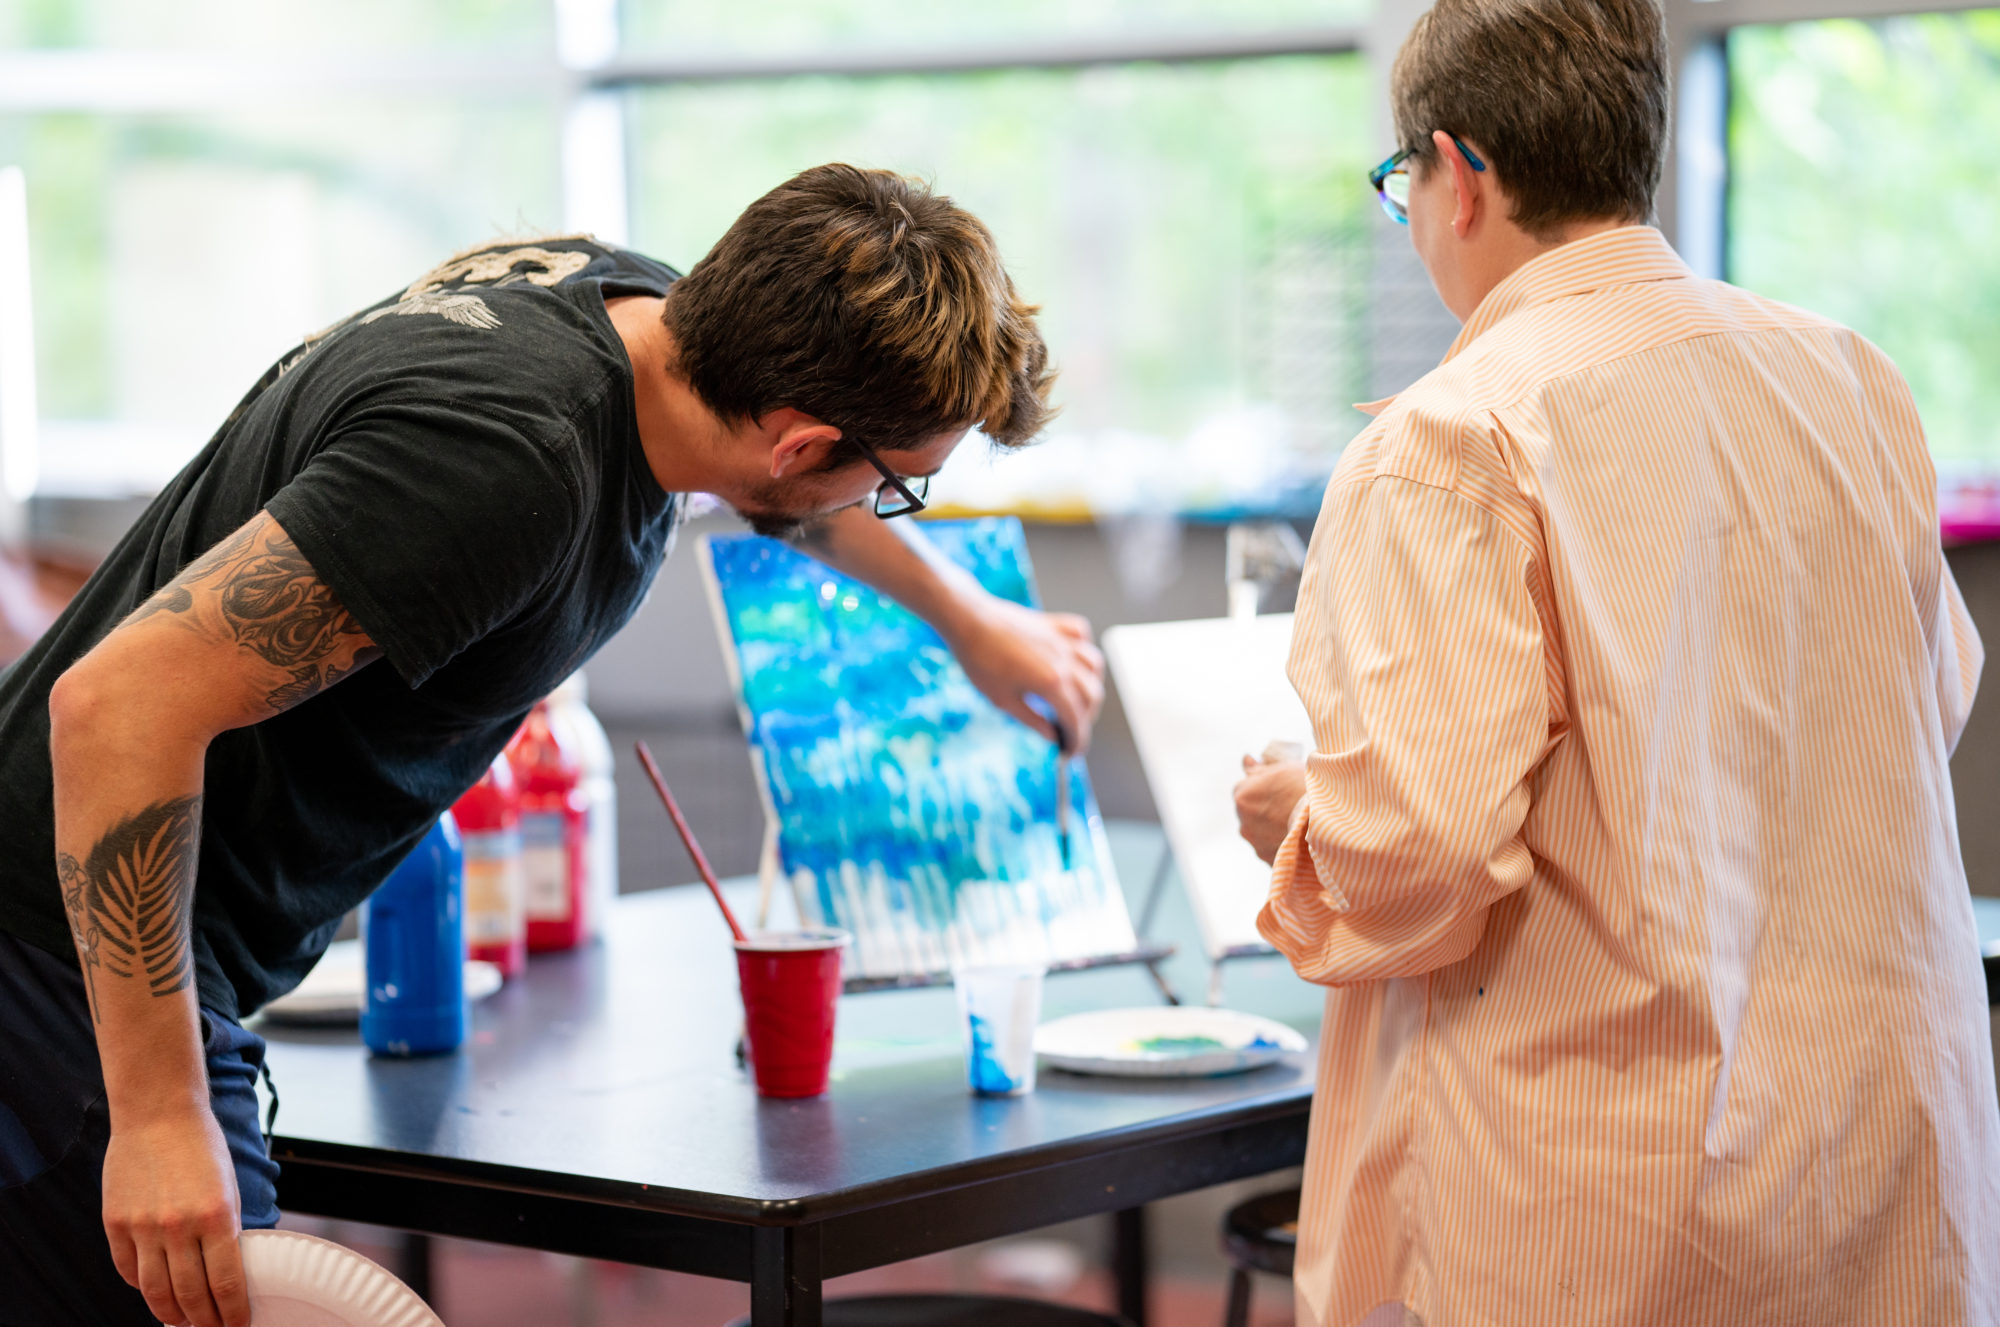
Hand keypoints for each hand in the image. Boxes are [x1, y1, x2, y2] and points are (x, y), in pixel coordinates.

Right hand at [103, 1110, 249, 1326]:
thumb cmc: (202, 1148)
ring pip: (155, 1291)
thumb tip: (227, 1275)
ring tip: (184, 1322)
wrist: (158, 1114)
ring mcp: (142, 1227)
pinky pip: (128, 1270)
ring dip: (172, 1314)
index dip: (233, 1314)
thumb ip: (226, 1231)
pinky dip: (142, 1288)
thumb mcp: (229, 1188)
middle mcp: (178, 1226)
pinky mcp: (115, 1223)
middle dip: (205, 1322)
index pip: (227, 1284)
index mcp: (217, 1216)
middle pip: (191, 1296)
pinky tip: (155, 1293)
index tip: (238, 1326)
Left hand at [943, 594, 1104, 752]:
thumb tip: (1052, 737)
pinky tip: (1073, 661)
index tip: (1071, 753)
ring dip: (1090, 686)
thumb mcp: (1003, 700)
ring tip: (1076, 700)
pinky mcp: (1053, 625)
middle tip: (1069, 732)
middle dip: (1085, 719)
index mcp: (1052, 682)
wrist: (968, 621)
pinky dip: (1083, 649)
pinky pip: (1081, 635)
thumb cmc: (980, 660)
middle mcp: (1064, 661)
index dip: (1077, 740)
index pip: (1076, 718)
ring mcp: (1061, 640)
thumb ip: (1032, 720)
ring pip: (1094, 666)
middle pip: (1091, 696)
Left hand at [1234, 754, 1307, 864]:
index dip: (1261, 788)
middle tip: (1289, 805)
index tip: (1278, 789)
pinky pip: (1272, 850)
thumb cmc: (1307, 788)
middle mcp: (1243, 823)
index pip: (1243, 789)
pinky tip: (1298, 838)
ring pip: (1260, 833)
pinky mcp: (1270, 861)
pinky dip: (1281, 844)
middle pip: (1249, 813)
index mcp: (1242, 795)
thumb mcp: (1284, 769)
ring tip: (1296, 823)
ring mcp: (1256, 844)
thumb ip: (1259, 768)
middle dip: (1263, 809)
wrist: (1329, 821)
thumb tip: (1246, 759)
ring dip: (1271, 828)